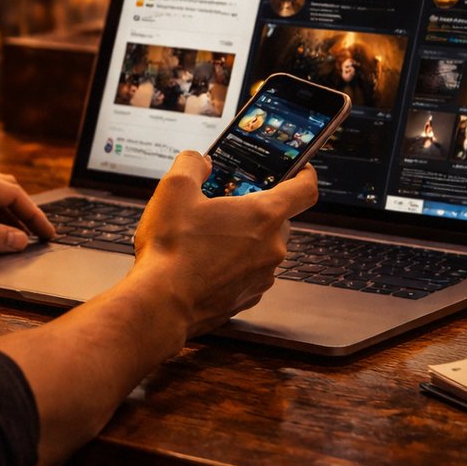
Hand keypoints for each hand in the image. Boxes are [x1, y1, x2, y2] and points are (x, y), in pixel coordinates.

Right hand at [130, 151, 317, 337]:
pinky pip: (249, 273)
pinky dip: (233, 266)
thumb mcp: (174, 189)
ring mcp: (262, 276)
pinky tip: (204, 263)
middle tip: (228, 205)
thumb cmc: (171, 249)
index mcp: (263, 215)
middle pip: (279, 219)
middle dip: (257, 210)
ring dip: (244, 240)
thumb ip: (192, 165)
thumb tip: (199, 162)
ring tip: (207, 238)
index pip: (305, 190)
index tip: (299, 170)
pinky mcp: (247, 298)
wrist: (161, 303)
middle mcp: (272, 247)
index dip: (305, 175)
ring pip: (263, 248)